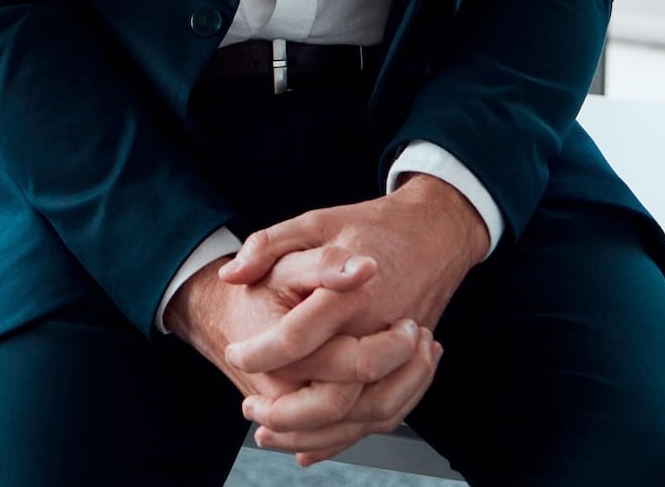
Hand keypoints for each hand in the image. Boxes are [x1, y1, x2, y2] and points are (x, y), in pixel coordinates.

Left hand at [213, 178, 488, 460]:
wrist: (433, 234)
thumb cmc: (370, 227)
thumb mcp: (313, 222)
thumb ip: (268, 245)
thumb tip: (231, 274)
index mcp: (355, 290)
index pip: (300, 335)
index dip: (262, 352)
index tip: (235, 354)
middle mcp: (383, 328)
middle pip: (337, 389)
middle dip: (289, 410)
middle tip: (252, 408)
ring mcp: (404, 353)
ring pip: (363, 413)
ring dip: (315, 432)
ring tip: (271, 430)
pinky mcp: (412, 366)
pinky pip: (385, 413)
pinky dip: (349, 434)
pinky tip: (313, 441)